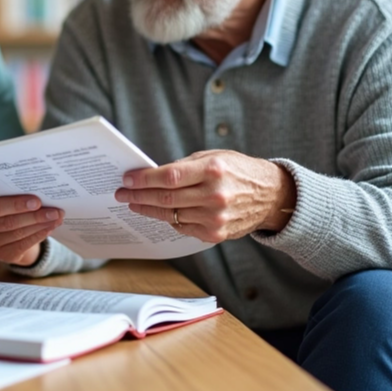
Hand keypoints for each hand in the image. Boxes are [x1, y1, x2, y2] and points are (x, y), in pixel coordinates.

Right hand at [0, 190, 63, 265]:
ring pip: (17, 234)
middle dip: (35, 217)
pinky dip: (37, 237)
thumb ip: (19, 193)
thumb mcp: (10, 195)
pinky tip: (49, 229)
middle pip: (9, 222)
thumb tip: (43, 193)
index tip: (37, 201)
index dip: (16, 205)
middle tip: (55, 212)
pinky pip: (21, 246)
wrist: (10, 226)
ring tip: (56, 219)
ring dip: (40, 227)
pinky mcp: (0, 254)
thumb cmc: (11, 205)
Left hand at [113, 150, 295, 243]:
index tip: (127, 179)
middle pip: (166, 198)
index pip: (169, 176)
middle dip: (138, 196)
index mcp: (214, 170)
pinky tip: (159, 213)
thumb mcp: (213, 157)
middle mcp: (215, 195)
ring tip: (133, 203)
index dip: (144, 179)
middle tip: (121, 194)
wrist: (270, 195)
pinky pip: (183, 227)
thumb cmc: (237, 170)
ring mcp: (216, 218)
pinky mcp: (217, 234)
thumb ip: (184, 167)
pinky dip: (169, 220)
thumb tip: (150, 175)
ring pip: (171, 215)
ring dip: (148, 209)